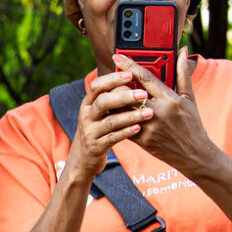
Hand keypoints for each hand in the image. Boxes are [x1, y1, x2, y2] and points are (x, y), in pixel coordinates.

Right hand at [63, 70, 149, 184]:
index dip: (113, 78)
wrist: (82, 159)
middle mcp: (86, 115)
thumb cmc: (97, 130)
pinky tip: (139, 128)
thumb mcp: (98, 112)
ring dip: (130, 116)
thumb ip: (111, 97)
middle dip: (124, 96)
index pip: (97, 86)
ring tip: (148, 112)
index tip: (130, 73)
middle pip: (103, 101)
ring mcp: (90, 132)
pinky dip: (126, 132)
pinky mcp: (96, 147)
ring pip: (110, 121)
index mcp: (88, 103)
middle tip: (144, 94)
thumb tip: (129, 75)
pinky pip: (112, 138)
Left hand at [117, 51, 216, 175]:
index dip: (129, 65)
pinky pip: (122, 125)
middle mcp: (157, 112)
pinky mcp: (141, 140)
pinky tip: (113, 110)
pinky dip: (116, 116)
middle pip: (128, 93)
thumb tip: (183, 52)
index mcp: (170, 99)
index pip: (145, 77)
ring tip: (109, 93)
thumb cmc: (192, 124)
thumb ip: (183, 74)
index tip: (117, 56)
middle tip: (111, 78)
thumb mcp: (189, 98)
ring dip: (114, 100)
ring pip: (121, 109)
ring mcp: (148, 127)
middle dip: (117, 83)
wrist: (193, 154)